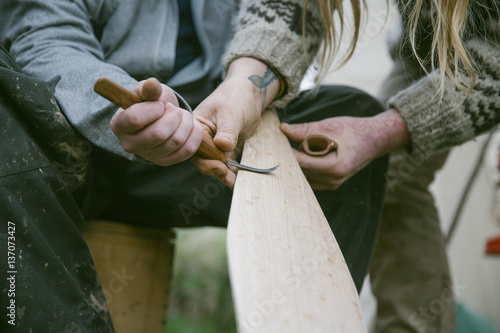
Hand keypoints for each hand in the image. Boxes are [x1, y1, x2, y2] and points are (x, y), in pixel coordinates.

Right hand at [110, 78, 203, 165]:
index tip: (160, 104)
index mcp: (119, 125)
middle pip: (159, 133)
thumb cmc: (148, 103)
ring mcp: (148, 156)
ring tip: (182, 115)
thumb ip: (149, 89)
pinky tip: (192, 126)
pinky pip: (187, 151)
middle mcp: (130, 144)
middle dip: (173, 116)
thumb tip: (152, 83)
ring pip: (176, 141)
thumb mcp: (146, 92)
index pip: (136, 119)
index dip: (154, 108)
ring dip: (186, 123)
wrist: (156, 120)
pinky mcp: (165, 162)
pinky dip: (194, 135)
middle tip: (174, 109)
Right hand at [192, 58, 280, 187]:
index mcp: (196, 127)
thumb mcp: (231, 112)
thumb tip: (223, 146)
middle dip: (216, 171)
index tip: (221, 167)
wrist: (251, 93)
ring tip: (236, 182)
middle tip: (229, 178)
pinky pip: (228, 163)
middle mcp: (203, 138)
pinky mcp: (228, 149)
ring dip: (226, 175)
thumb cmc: (237, 96)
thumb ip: (227, 131)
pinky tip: (241, 177)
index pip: (196, 149)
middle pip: (204, 160)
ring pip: (217, 164)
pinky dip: (234, 171)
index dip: (206, 161)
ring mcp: (215, 144)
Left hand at [280, 109, 409, 189]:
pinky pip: (309, 177)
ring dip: (297, 163)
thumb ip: (305, 130)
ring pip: (303, 176)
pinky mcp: (330, 183)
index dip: (286, 153)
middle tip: (276, 145)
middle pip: (301, 171)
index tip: (273, 144)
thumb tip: (282, 129)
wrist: (376, 139)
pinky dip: (304, 166)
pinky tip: (300, 154)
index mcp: (335, 167)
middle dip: (289, 158)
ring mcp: (332, 184)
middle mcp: (333, 180)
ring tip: (290, 147)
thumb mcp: (330, 126)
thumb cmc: (355, 130)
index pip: (302, 163)